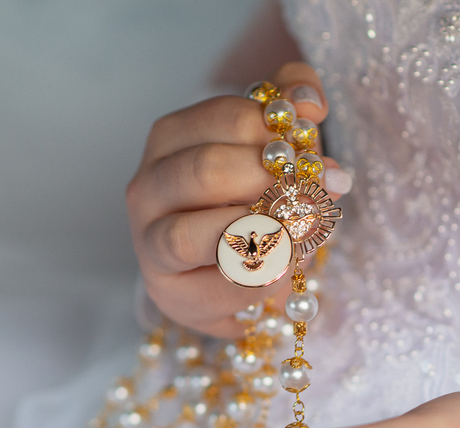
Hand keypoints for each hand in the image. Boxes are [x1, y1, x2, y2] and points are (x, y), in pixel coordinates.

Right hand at [125, 62, 348, 338]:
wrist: (233, 270)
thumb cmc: (248, 198)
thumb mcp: (271, 145)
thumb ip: (290, 107)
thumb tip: (308, 102)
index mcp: (171, 138)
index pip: (225, 118)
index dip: (277, 129)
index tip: (311, 145)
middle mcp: (148, 186)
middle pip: (206, 170)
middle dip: (268, 182)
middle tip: (308, 191)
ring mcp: (150, 243)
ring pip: (193, 235)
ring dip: (257, 233)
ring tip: (296, 230)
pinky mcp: (171, 293)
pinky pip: (219, 284)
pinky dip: (262, 275)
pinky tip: (285, 265)